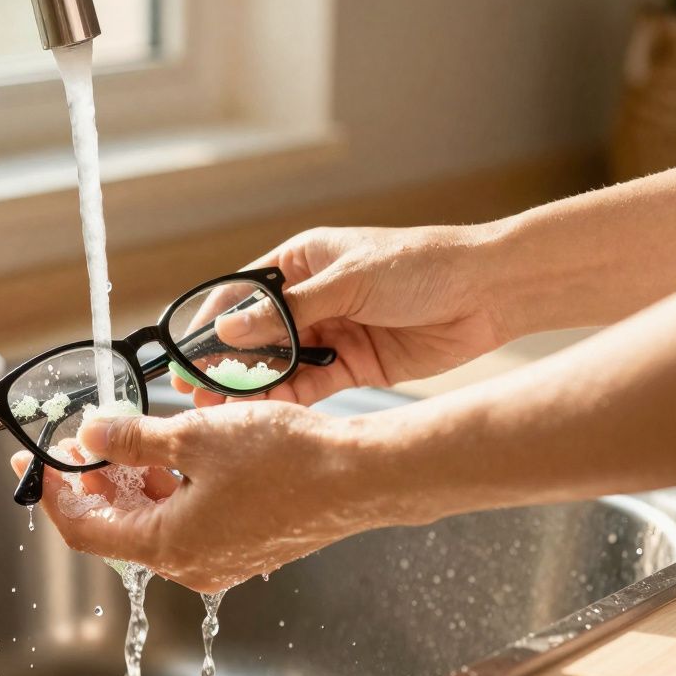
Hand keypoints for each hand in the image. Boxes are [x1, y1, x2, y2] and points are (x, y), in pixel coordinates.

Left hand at [9, 402, 416, 592]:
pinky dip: (166, 485)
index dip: (54, 491)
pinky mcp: (240, 541)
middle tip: (81, 435)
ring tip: (124, 433)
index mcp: (168, 545)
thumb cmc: (285, 460)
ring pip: (151, 519)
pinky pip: (184, 517)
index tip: (37, 458)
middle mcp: (188, 562)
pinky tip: (170, 448)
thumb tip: (90, 435)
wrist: (357, 475)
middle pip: (116, 525)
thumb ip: (132, 439)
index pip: (84, 529)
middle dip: (92, 479)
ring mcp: (216, 555)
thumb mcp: (194, 437)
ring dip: (130, 478)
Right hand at [175, 225, 510, 405]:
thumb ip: (287, 312)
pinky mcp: (354, 365)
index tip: (187, 354)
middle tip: (197, 394)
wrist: (488, 291)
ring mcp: (331, 333)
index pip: (242, 294)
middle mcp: (310, 299)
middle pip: (255, 335)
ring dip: (252, 388)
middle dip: (226, 364)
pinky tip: (265, 414)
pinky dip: (287, 400)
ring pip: (279, 365)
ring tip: (223, 412)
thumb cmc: (420, 266)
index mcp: (301, 262)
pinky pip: (310, 385)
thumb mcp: (346, 282)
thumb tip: (229, 331)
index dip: (212, 325)